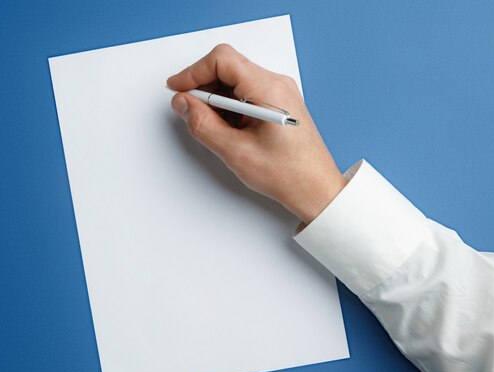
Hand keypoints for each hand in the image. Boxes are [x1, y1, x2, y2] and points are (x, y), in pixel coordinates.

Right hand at [167, 44, 346, 223]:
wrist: (315, 189)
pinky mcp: (277, 103)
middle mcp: (276, 84)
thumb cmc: (287, 174)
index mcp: (269, 90)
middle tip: (190, 112)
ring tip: (215, 129)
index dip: (193, 72)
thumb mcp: (235, 152)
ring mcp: (279, 92)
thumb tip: (183, 103)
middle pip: (227, 68)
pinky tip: (230, 131)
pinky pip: (245, 93)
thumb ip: (203, 124)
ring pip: (235, 81)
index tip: (177, 88)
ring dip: (216, 100)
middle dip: (203, 87)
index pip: (222, 60)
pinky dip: (229, 107)